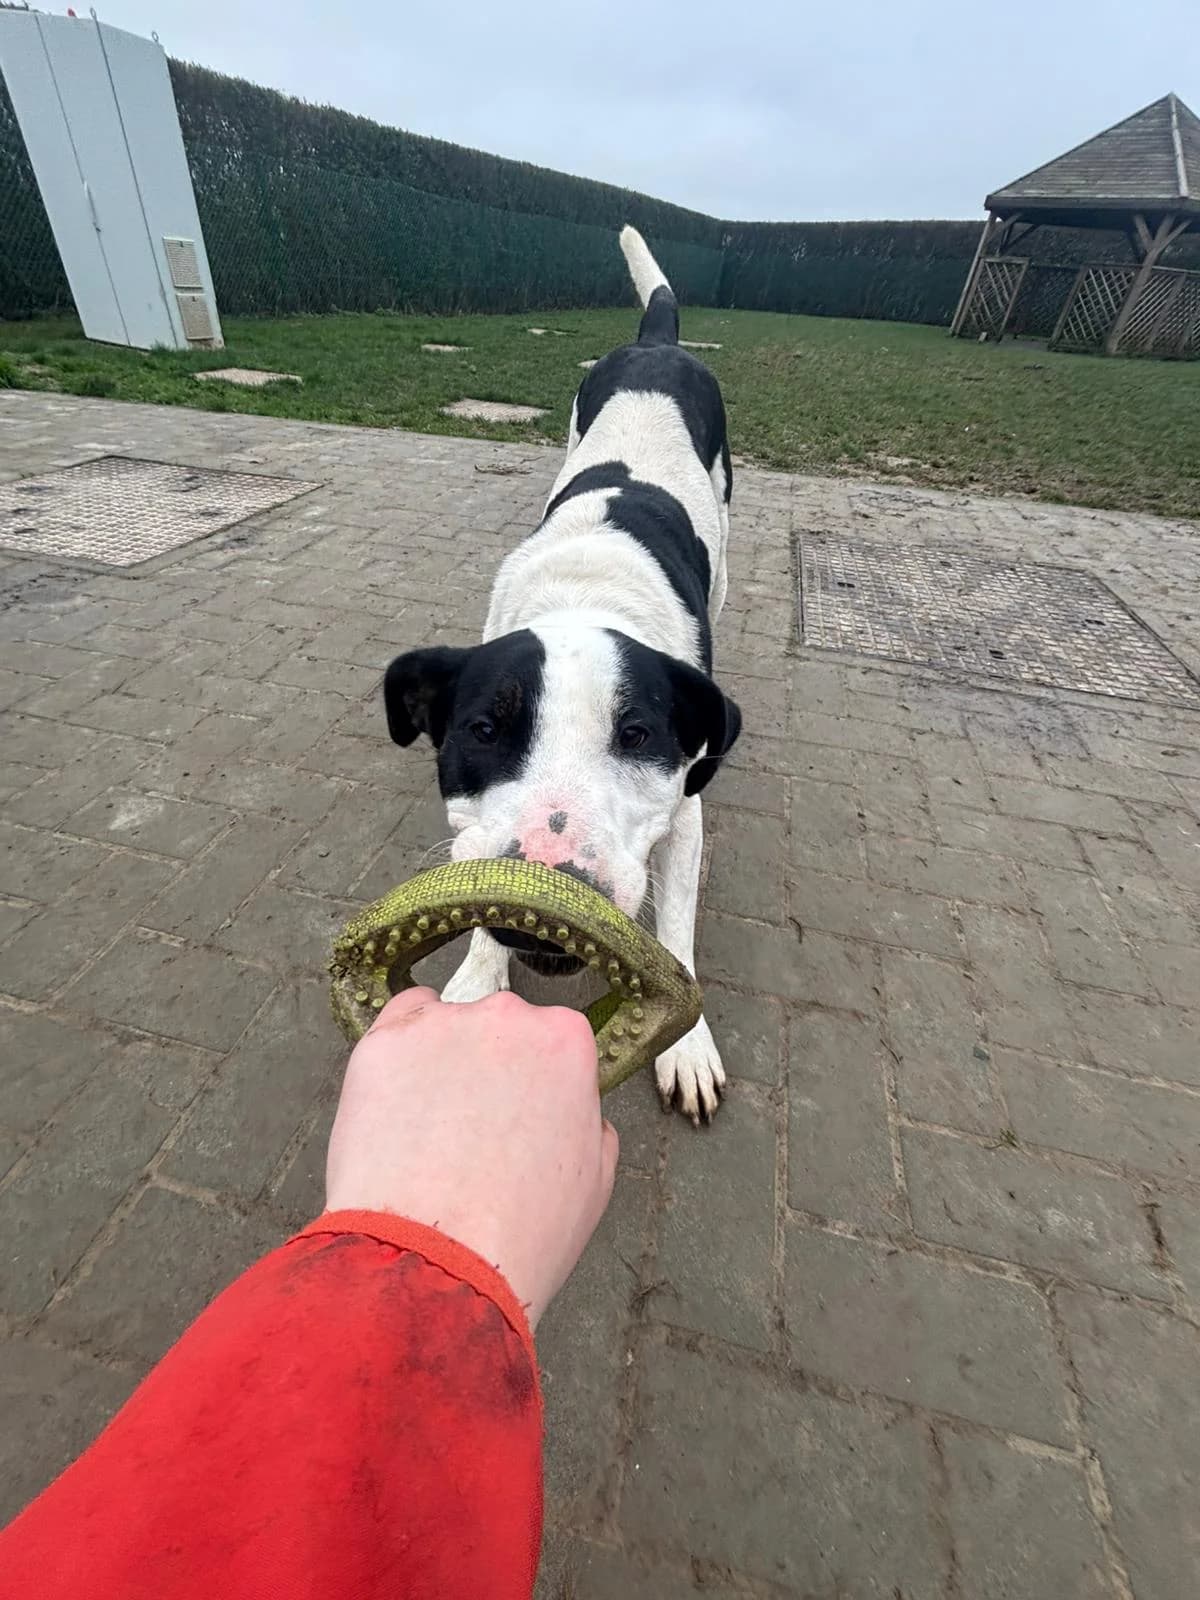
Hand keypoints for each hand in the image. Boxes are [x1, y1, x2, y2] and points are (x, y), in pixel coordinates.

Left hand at [326, 987, 617, 1326]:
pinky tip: (399, 1105)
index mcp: (566, 1041)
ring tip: (427, 1135)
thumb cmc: (519, 1232)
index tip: (522, 1117)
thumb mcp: (594, 1179)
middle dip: (489, 1070)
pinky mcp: (381, 1044)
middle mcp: (506, 1017)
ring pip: (443, 1028)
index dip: (536, 1085)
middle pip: (499, 1029)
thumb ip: (587, 1122)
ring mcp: (439, 1025)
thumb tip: (568, 1111)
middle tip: (473, 1131)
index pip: (553, 1042)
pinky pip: (394, 1029)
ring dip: (440, 1064)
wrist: (436, 1261)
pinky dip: (397, 1056)